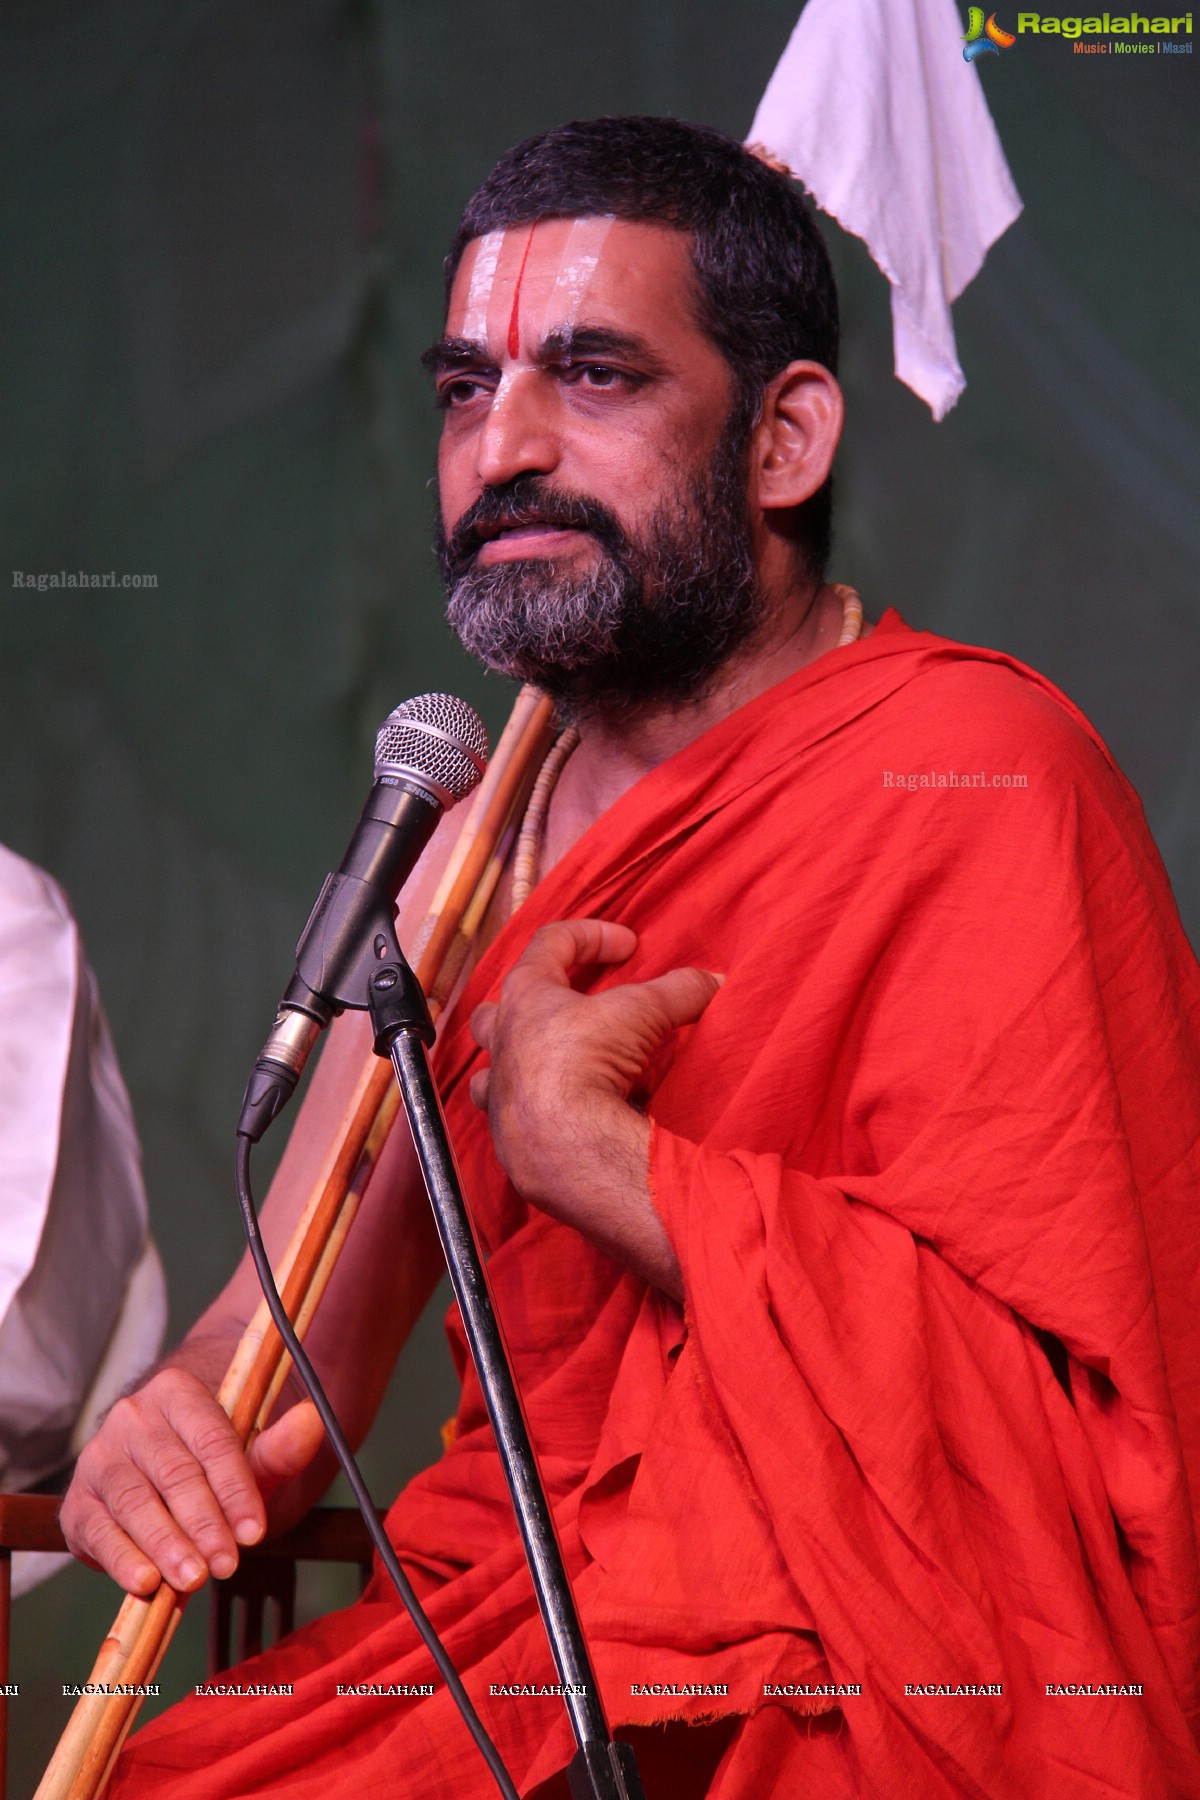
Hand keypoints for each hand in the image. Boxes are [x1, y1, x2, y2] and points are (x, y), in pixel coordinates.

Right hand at [60, 1367, 323, 1594]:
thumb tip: (313, 1420)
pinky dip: (122, 1558)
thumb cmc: (215, 1463)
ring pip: (136, 1502)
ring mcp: (101, 1458)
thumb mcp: (251, 1455)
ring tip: (192, 1578)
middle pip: (174, 1474)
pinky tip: (145, 1582)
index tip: (256, 1532)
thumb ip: (279, 1447)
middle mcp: (133, 1417)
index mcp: (178, 1392)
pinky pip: (99, 1530)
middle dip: (203, 1524)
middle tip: (226, 1564)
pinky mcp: (79, 1502)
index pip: (212, 1440)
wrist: (165, 1467)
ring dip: (165, 1544)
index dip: (235, 1489)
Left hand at [469, 919, 720, 1293]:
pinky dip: (532, 1114)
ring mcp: (498, 1091)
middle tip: (565, 1007)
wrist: (565, 1143)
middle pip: (494, 1009)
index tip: (629, 945)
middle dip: (528, 1004)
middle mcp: (502, 1041)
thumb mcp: (643, 1014)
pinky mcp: (506, 1136)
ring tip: (550, 1067)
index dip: (592, 935)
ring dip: (517, 1064)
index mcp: (527, 996)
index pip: (550, 942)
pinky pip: (508, 1118)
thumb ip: (679, 991)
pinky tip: (559, 1117)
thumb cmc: (589, 1061)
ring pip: (489, 1069)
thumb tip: (713, 982)